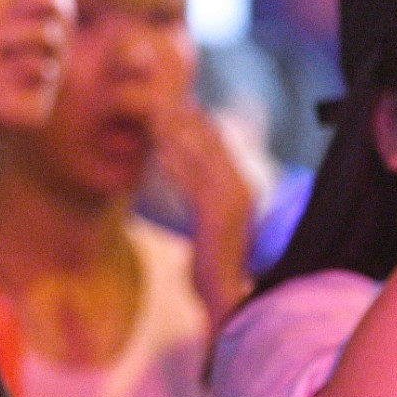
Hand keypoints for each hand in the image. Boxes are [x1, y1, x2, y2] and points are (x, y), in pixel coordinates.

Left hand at [151, 99, 258, 319]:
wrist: (226, 295)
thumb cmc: (213, 261)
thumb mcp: (207, 221)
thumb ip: (200, 196)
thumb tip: (181, 174)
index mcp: (242, 188)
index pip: (219, 145)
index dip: (197, 123)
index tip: (174, 104)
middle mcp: (241, 190)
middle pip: (211, 144)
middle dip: (185, 122)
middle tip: (158, 101)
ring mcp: (231, 204)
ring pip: (202, 159)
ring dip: (177, 137)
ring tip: (154, 118)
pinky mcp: (216, 218)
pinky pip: (194, 185)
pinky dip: (177, 166)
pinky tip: (159, 153)